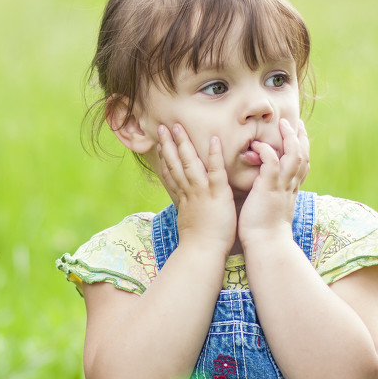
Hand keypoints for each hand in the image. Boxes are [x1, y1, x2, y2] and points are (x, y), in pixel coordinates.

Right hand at [155, 123, 237, 255]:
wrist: (202, 252)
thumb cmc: (198, 244)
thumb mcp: (189, 225)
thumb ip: (189, 213)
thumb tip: (186, 212)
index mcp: (183, 199)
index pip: (171, 175)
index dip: (165, 159)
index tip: (160, 145)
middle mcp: (189, 192)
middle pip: (175, 164)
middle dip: (168, 144)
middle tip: (163, 126)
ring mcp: (201, 192)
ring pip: (189, 163)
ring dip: (183, 143)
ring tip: (178, 126)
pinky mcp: (217, 194)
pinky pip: (216, 171)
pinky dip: (214, 155)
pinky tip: (214, 139)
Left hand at [238, 118, 309, 247]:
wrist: (266, 245)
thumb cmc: (264, 231)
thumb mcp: (271, 209)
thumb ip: (271, 196)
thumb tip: (264, 189)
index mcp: (291, 191)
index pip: (302, 165)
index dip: (302, 148)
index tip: (298, 135)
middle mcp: (290, 186)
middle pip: (304, 155)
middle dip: (301, 137)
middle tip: (295, 122)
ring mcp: (282, 186)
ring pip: (294, 155)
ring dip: (289, 137)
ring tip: (284, 124)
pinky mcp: (269, 188)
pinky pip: (272, 162)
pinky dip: (267, 151)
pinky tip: (258, 144)